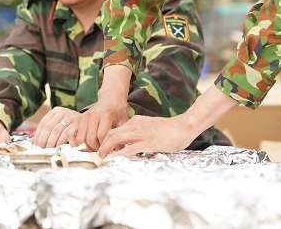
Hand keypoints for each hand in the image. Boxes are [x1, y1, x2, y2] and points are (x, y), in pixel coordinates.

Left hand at [32, 107, 79, 147]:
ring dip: (52, 142)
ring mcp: (71, 117)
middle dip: (44, 140)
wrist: (88, 122)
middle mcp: (63, 112)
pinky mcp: (78, 123)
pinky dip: (62, 142)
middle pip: (49, 127)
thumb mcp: (57, 124)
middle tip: (42, 149)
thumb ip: (46, 131)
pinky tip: (60, 147)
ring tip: (50, 150)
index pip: (43, 123)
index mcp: (55, 111)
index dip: (39, 135)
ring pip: (57, 131)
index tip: (36, 145)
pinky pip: (68, 134)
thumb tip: (31, 142)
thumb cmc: (70, 125)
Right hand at [71, 65, 130, 149]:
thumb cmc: (118, 111)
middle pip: (90, 139)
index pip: (101, 136)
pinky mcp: (78, 119)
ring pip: (80, 138)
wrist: (110, 98)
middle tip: (101, 151)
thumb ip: (120, 135)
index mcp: (105, 115)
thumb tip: (117, 152)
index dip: (104, 146)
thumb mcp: (124, 121)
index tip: (108, 150)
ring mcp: (83, 117)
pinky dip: (75, 142)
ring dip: (86, 148)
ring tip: (93, 149)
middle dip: (95, 149)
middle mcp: (92, 115)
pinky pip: (71, 133)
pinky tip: (83, 145)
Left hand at [98, 85, 240, 157]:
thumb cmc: (170, 129)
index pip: (116, 129)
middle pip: (112, 133)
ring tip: (101, 157)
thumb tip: (132, 142)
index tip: (102, 148)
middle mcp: (136, 125)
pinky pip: (130, 149)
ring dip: (107, 148)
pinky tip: (114, 159)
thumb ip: (140, 132)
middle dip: (102, 144)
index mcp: (136, 121)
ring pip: (117, 139)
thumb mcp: (150, 126)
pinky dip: (119, 154)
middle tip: (97, 154)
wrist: (183, 126)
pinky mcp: (148, 142)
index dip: (106, 139)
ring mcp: (141, 134)